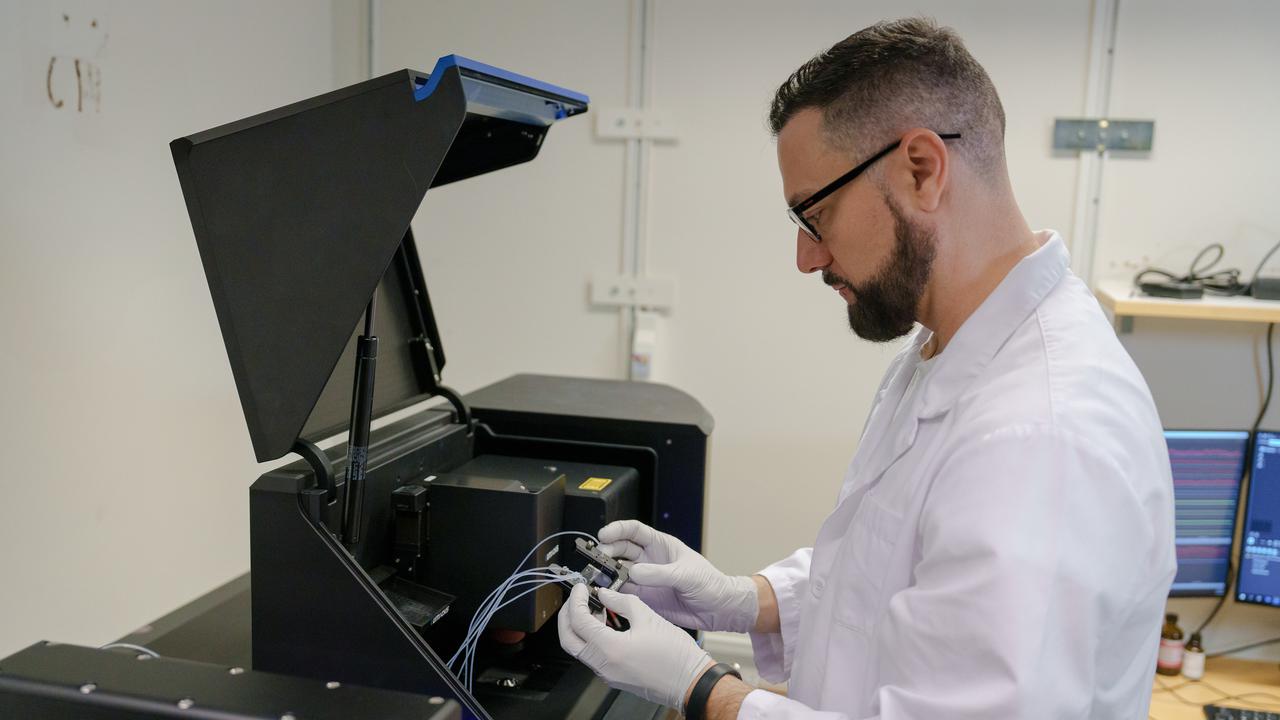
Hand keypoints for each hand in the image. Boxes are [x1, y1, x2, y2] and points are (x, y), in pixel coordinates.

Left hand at [558, 583, 711, 709]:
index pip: (578, 621)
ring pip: (579, 649)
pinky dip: (592, 638)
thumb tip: (606, 594)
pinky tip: (605, 624)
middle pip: (568, 639)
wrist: (690, 682)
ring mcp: (607, 674)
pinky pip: (593, 656)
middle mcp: (603, 665)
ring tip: (594, 608)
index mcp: (610, 649)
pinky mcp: (614, 677)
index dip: (575, 601)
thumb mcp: (648, 618)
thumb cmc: (676, 656)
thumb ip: (622, 602)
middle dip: (567, 616)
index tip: (580, 588)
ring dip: (580, 627)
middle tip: (576, 599)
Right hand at [598, 520, 757, 632]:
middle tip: (598, 559)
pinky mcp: (644, 598)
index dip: (617, 530)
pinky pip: (623, 592)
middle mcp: (649, 560)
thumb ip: (660, 574)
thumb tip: (634, 572)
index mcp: (661, 545)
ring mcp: (645, 579)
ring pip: (618, 572)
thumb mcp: (687, 575)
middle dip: (607, 551)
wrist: (720, 610)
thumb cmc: (711, 584)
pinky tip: (606, 593)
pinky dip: (612, 592)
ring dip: (607, 573)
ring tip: (598, 577)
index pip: (633, 531)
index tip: (604, 535)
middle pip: (620, 550)